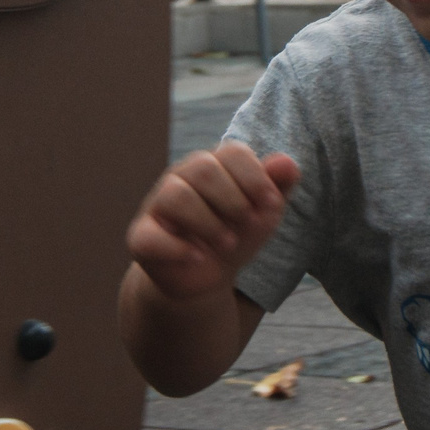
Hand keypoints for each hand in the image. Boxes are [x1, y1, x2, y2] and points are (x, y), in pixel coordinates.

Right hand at [125, 141, 300, 303]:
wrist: (208, 277)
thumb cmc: (237, 233)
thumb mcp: (263, 212)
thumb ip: (278, 186)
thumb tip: (287, 162)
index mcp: (213, 165)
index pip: (233, 152)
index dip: (256, 178)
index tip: (271, 205)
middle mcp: (181, 178)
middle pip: (204, 169)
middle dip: (234, 200)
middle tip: (248, 225)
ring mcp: (157, 206)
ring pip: (175, 195)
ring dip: (209, 223)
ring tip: (228, 244)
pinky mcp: (142, 237)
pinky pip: (150, 236)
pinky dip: (178, 248)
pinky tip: (199, 257)